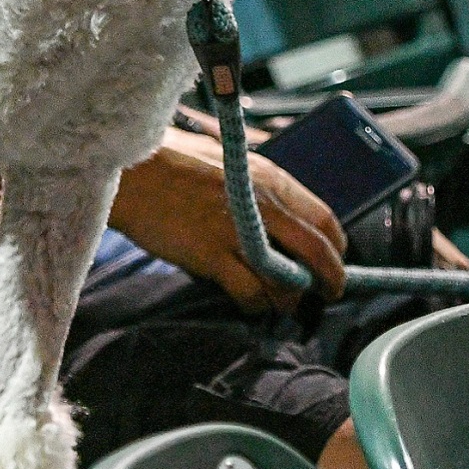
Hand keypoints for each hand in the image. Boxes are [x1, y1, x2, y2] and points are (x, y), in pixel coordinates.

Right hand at [109, 127, 347, 312]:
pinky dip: (256, 304)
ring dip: (289, 298)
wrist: (133, 172)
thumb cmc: (173, 165)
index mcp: (270, 179)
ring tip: (278, 300)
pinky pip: (251, 293)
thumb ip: (258, 188)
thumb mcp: (229, 163)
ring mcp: (238, 232)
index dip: (336, 248)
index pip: (325, 219)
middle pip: (318, 253)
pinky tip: (248, 301)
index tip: (334, 261)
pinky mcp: (212, 255)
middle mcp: (262, 206)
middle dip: (330, 280)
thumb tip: (283, 213)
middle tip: (327, 293)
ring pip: (287, 280)